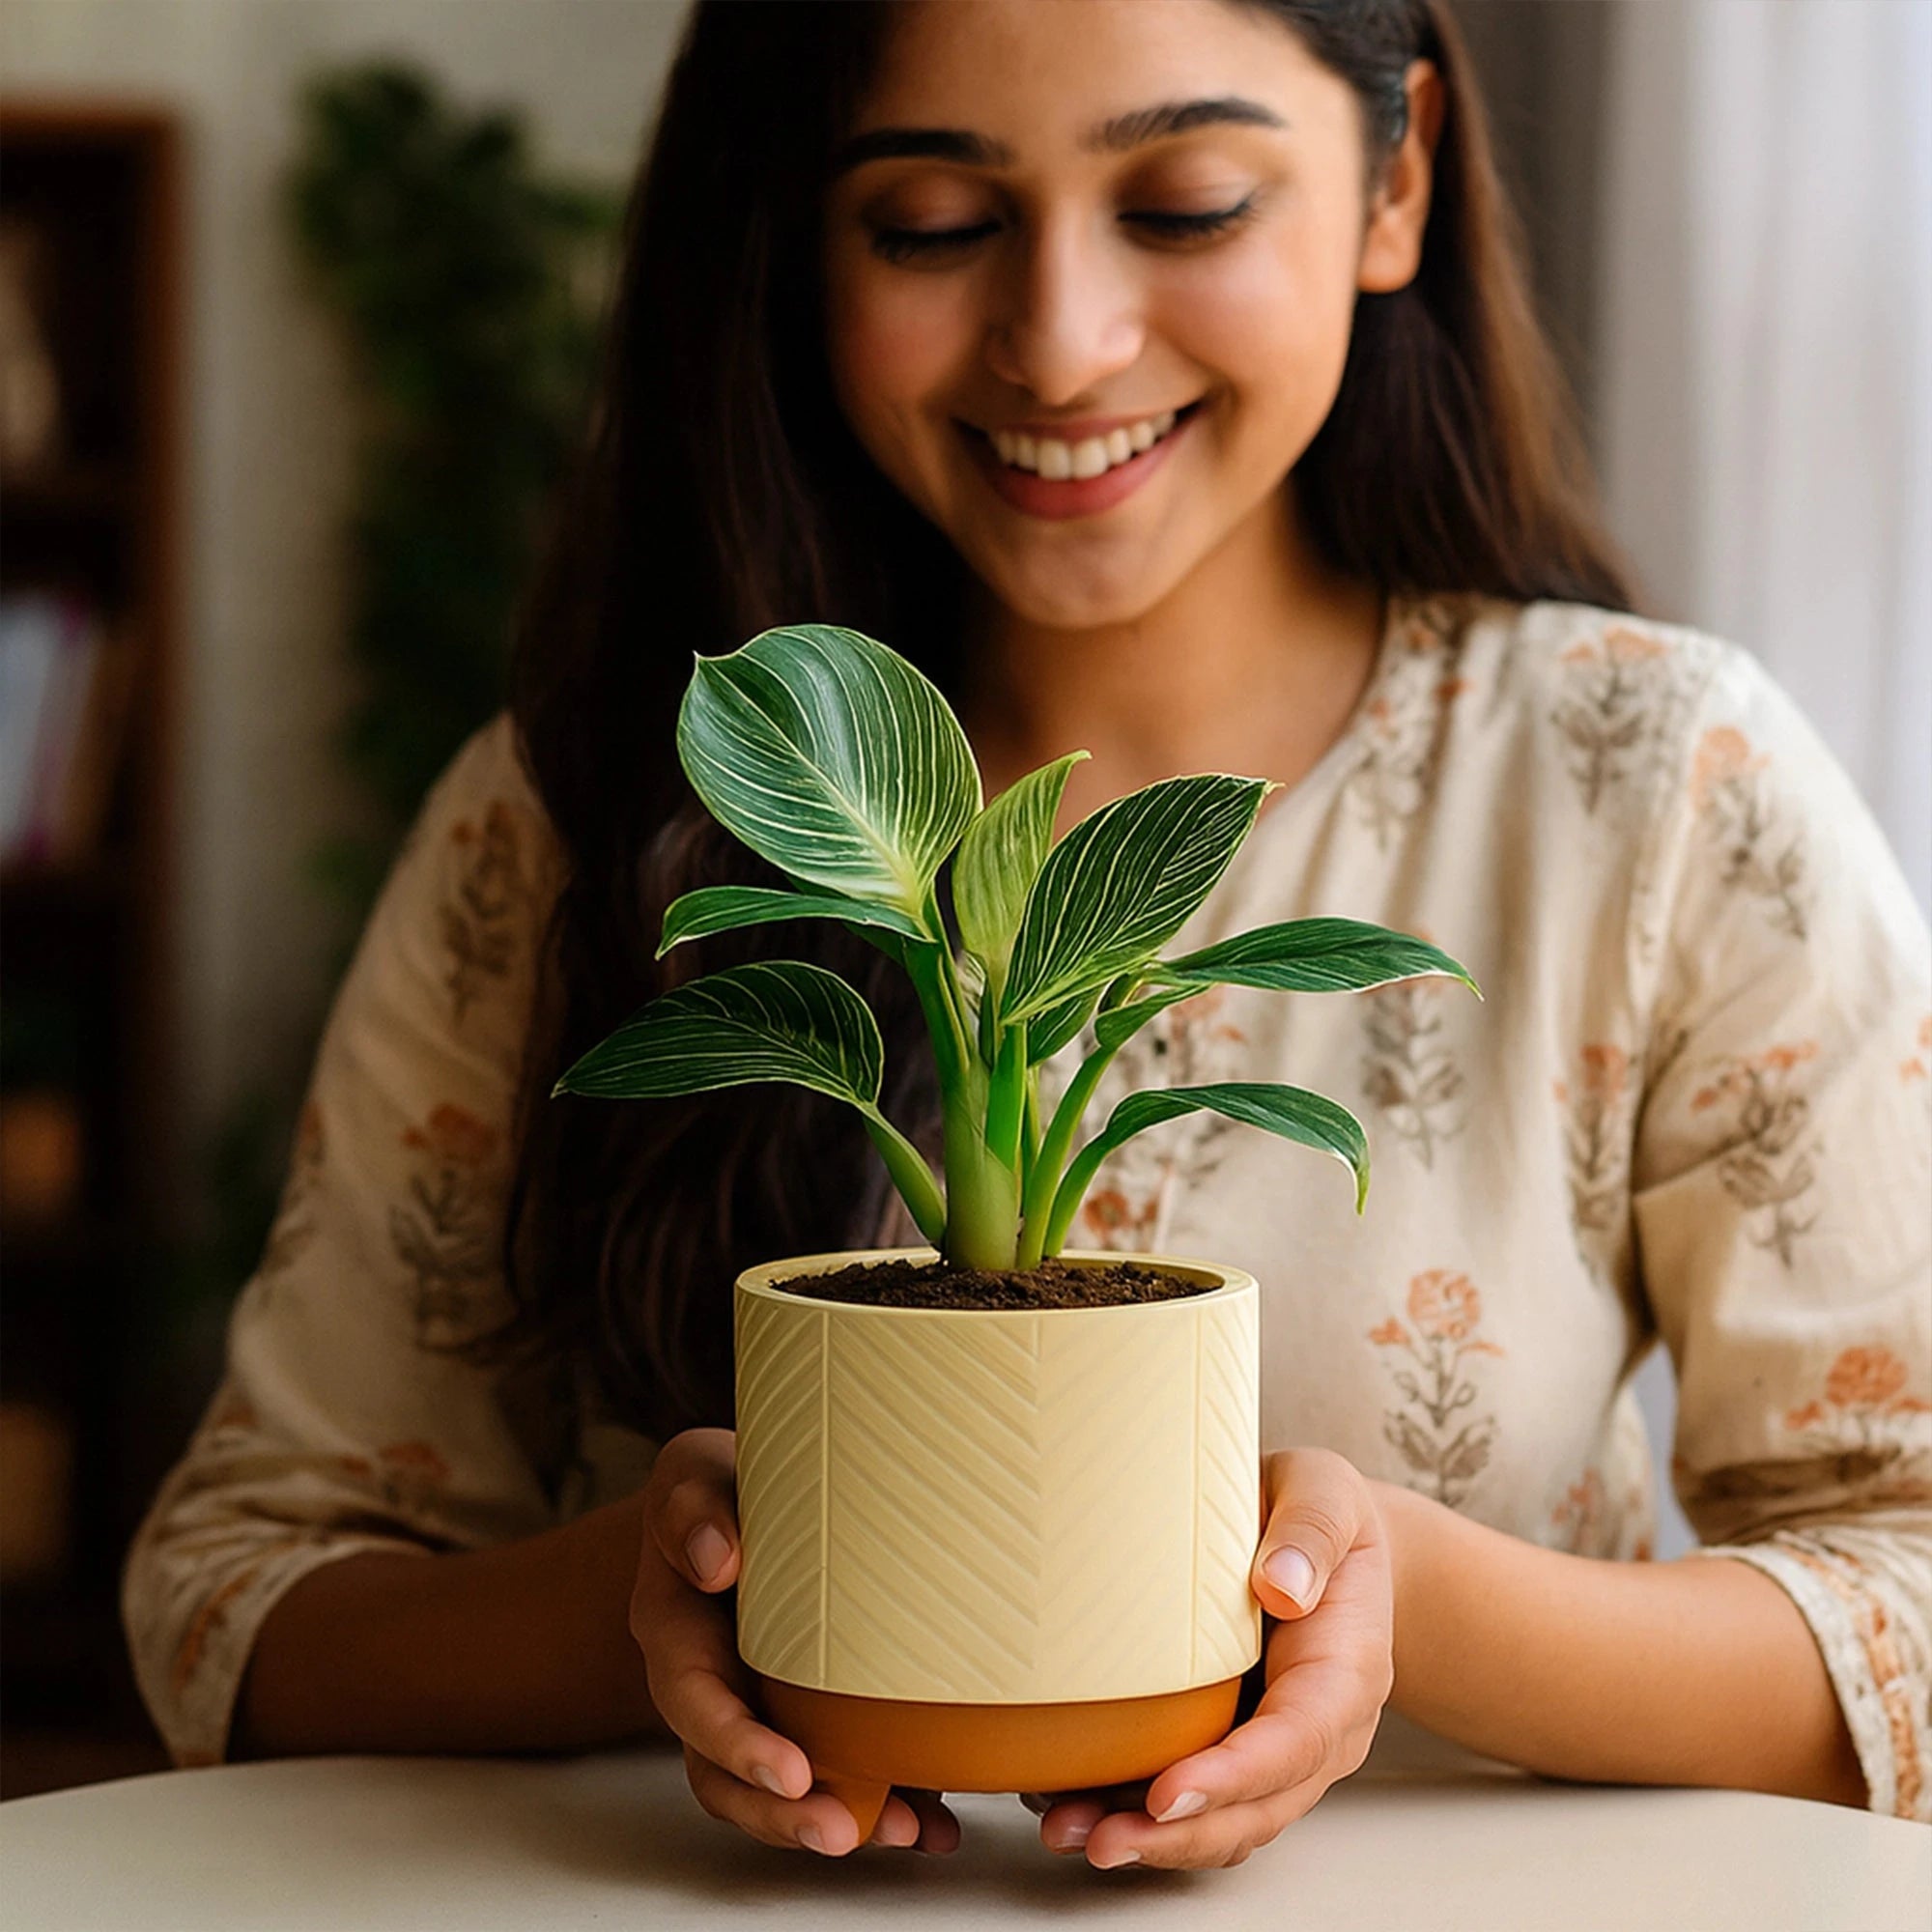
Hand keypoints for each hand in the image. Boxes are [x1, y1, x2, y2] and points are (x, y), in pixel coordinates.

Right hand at [633, 1427, 960, 1856]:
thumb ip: (691, 1511)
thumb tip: (715, 1559)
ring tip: (906, 1832)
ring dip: (837, 1818)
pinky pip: (837, 1772)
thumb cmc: (716, 1490)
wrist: (740, 1502)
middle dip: (783, 1814)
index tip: (788, 1770)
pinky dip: (884, 1802)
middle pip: (729, 1775)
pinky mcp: (809, 1715)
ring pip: (780, 1790)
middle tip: (841, 1832)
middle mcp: (713, 1686)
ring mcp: (759, 1707)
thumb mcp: (692, 1477)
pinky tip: (934, 1819)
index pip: (693, 1703)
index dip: (736, 1745)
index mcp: (676, 1635)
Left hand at [1023, 1447, 1394, 1868]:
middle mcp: (1320, 1730)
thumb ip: (1311, 1532)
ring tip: (1069, 1831)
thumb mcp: (1326, 1494)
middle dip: (1178, 1836)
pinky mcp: (1237, 1750)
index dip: (1231, 1777)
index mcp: (1346, 1670)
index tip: (1165, 1794)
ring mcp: (1280, 1752)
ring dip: (1151, 1842)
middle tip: (1098, 1839)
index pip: (1295, 1740)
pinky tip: (1079, 1807)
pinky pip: (1200, 1805)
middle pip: (1257, 1807)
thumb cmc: (1322, 1515)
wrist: (1330, 1543)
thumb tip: (1282, 1584)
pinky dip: (1143, 1820)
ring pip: (1225, 1823)